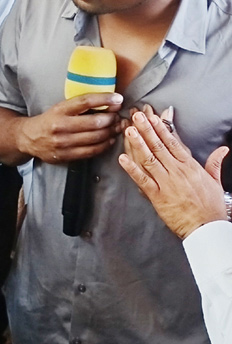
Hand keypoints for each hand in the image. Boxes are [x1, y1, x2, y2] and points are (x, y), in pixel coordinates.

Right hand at [18, 92, 123, 163]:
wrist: (28, 138)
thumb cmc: (49, 120)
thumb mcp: (60, 108)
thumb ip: (81, 106)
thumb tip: (110, 103)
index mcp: (59, 110)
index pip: (85, 102)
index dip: (104, 99)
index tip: (118, 98)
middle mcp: (60, 126)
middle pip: (95, 122)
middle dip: (111, 118)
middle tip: (117, 116)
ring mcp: (63, 142)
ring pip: (96, 137)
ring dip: (111, 131)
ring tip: (116, 126)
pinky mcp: (66, 155)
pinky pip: (92, 151)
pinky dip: (105, 144)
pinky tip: (109, 139)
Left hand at [118, 110, 227, 238]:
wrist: (206, 227)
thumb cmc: (210, 207)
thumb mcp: (215, 181)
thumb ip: (215, 163)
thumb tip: (223, 149)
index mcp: (190, 166)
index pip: (174, 143)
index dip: (162, 129)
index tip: (154, 117)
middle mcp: (177, 171)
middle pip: (159, 146)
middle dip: (147, 130)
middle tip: (137, 116)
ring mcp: (166, 182)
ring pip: (149, 159)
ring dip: (138, 143)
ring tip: (129, 130)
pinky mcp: (157, 195)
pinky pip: (142, 179)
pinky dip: (131, 168)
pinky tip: (122, 158)